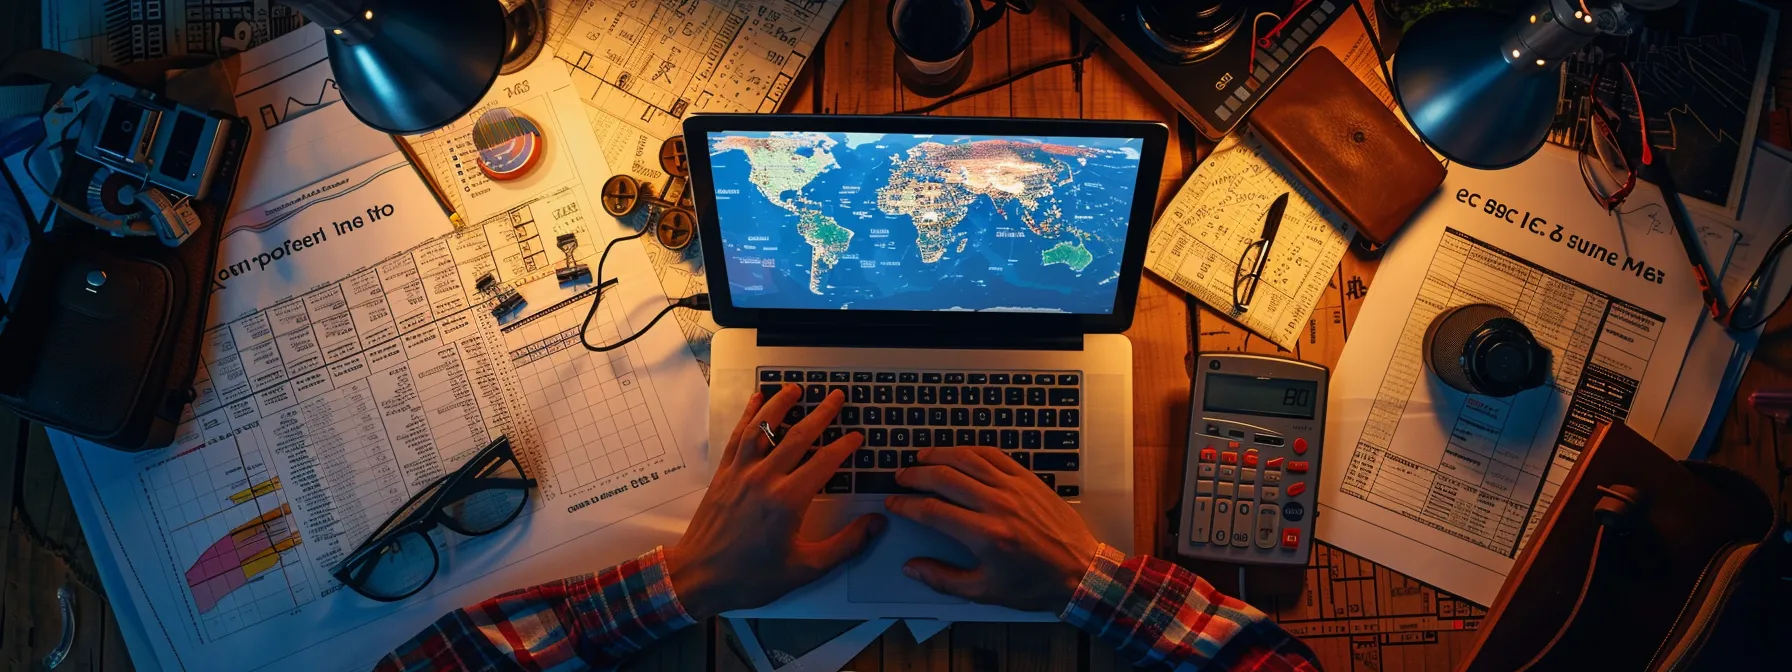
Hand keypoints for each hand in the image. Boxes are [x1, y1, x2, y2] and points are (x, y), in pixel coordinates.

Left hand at [664, 384, 883, 618]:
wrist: (698, 577)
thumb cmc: (750, 577)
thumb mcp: (806, 568)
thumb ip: (845, 545)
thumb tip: (875, 524)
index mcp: (789, 500)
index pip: (826, 461)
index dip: (845, 445)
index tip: (857, 436)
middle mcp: (765, 478)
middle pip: (799, 435)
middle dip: (822, 413)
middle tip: (837, 396)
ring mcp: (741, 472)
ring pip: (765, 428)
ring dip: (782, 403)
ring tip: (796, 387)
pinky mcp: (724, 474)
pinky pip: (738, 436)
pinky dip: (748, 415)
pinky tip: (755, 401)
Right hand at [884, 446, 1098, 611]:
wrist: (1079, 571)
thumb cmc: (1033, 585)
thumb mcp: (985, 591)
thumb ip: (943, 579)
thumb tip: (911, 568)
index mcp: (984, 535)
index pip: (932, 511)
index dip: (906, 504)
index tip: (893, 503)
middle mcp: (997, 505)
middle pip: (944, 478)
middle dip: (915, 475)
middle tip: (901, 478)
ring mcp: (1014, 488)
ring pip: (967, 459)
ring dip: (938, 455)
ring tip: (921, 458)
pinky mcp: (1028, 479)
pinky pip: (993, 455)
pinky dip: (970, 450)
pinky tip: (957, 454)